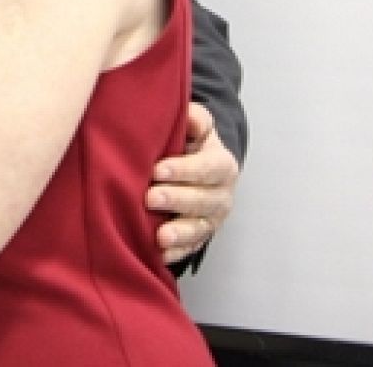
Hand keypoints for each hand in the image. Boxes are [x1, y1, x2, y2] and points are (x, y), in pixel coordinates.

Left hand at [147, 102, 238, 263]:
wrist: (198, 166)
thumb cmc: (190, 142)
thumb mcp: (196, 125)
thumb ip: (194, 119)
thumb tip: (189, 116)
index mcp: (221, 164)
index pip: (207, 167)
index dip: (184, 169)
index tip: (157, 169)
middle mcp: (222, 194)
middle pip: (203, 200)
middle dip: (177, 200)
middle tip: (150, 198)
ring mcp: (213, 218)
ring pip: (200, 227)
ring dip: (180, 232)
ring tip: (160, 236)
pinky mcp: (201, 235)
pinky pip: (192, 247)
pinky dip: (178, 252)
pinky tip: (161, 255)